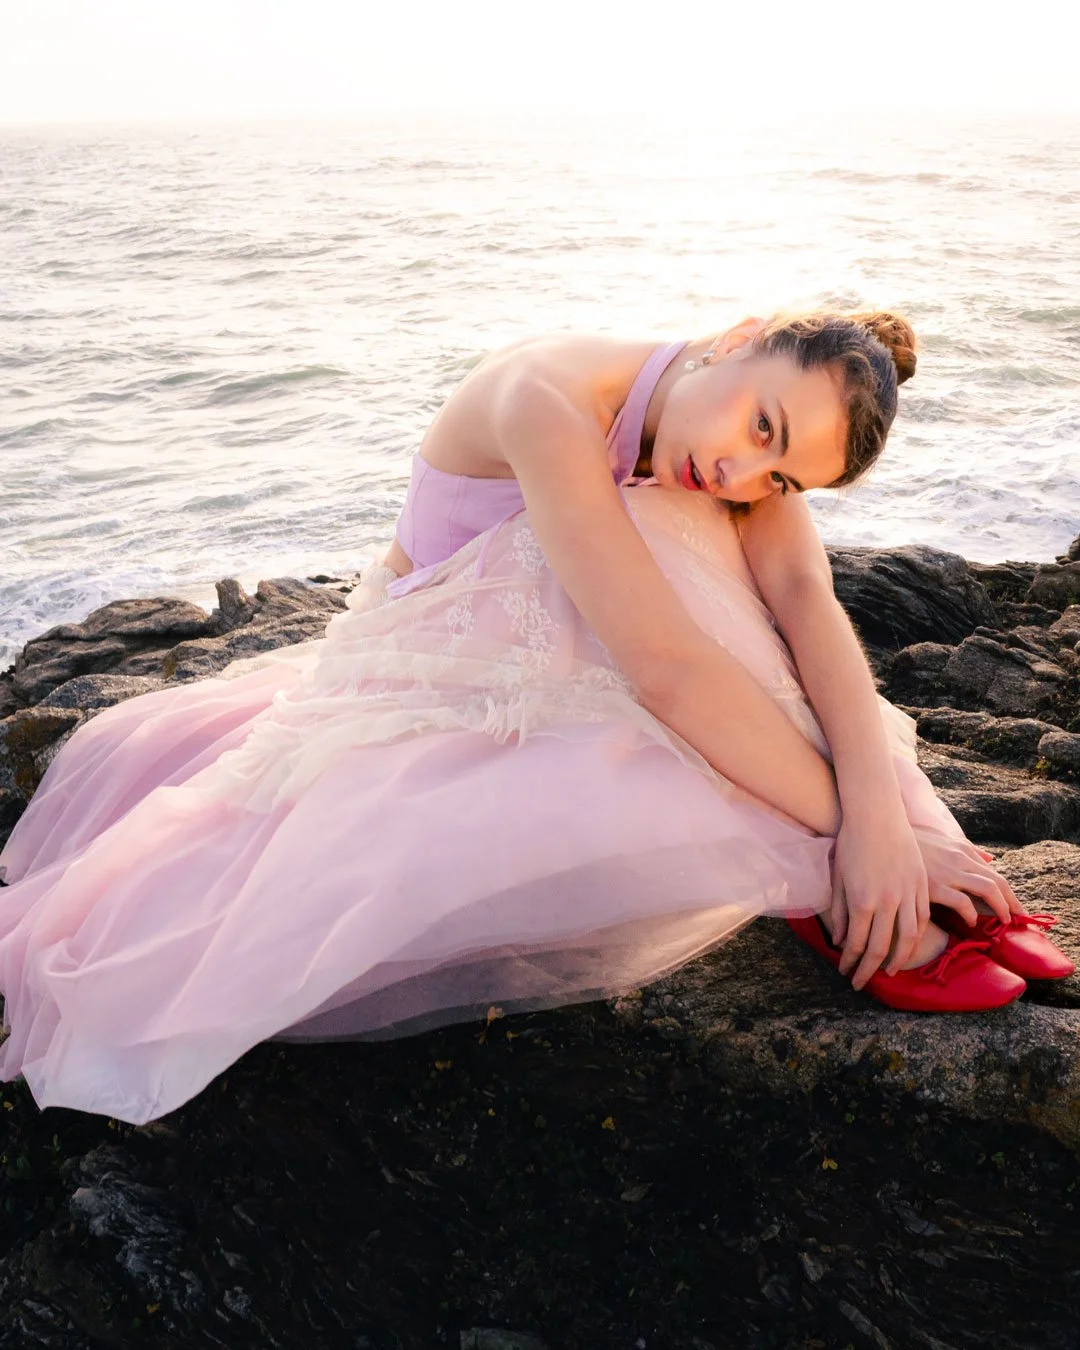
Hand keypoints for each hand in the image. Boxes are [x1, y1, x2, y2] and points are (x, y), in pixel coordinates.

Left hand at [830, 812, 928, 990]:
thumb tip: (840, 941)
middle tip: (861, 983)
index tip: (845, 973)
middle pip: (879, 948)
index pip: (855, 944)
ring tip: (888, 971)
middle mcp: (886, 902)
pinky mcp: (921, 885)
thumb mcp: (838, 878)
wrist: (876, 815)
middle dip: (868, 970)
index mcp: (861, 901)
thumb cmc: (851, 843)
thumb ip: (839, 911)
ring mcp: (907, 894)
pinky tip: (908, 946)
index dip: (850, 963)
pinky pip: (922, 919)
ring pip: (907, 939)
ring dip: (897, 960)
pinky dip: (916, 938)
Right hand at [910, 829, 1025, 927]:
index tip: (1016, 907)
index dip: (1009, 892)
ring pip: (988, 889)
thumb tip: (989, 858)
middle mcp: (959, 859)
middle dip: (1013, 902)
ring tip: (1004, 922)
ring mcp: (948, 871)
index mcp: (960, 849)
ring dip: (1001, 908)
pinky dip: (971, 914)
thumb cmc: (908, 839)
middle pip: (998, 882)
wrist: (881, 834)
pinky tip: (970, 922)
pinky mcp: (933, 885)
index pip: (994, 873)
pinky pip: (963, 902)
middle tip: (1020, 919)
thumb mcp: (939, 837)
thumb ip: (965, 848)